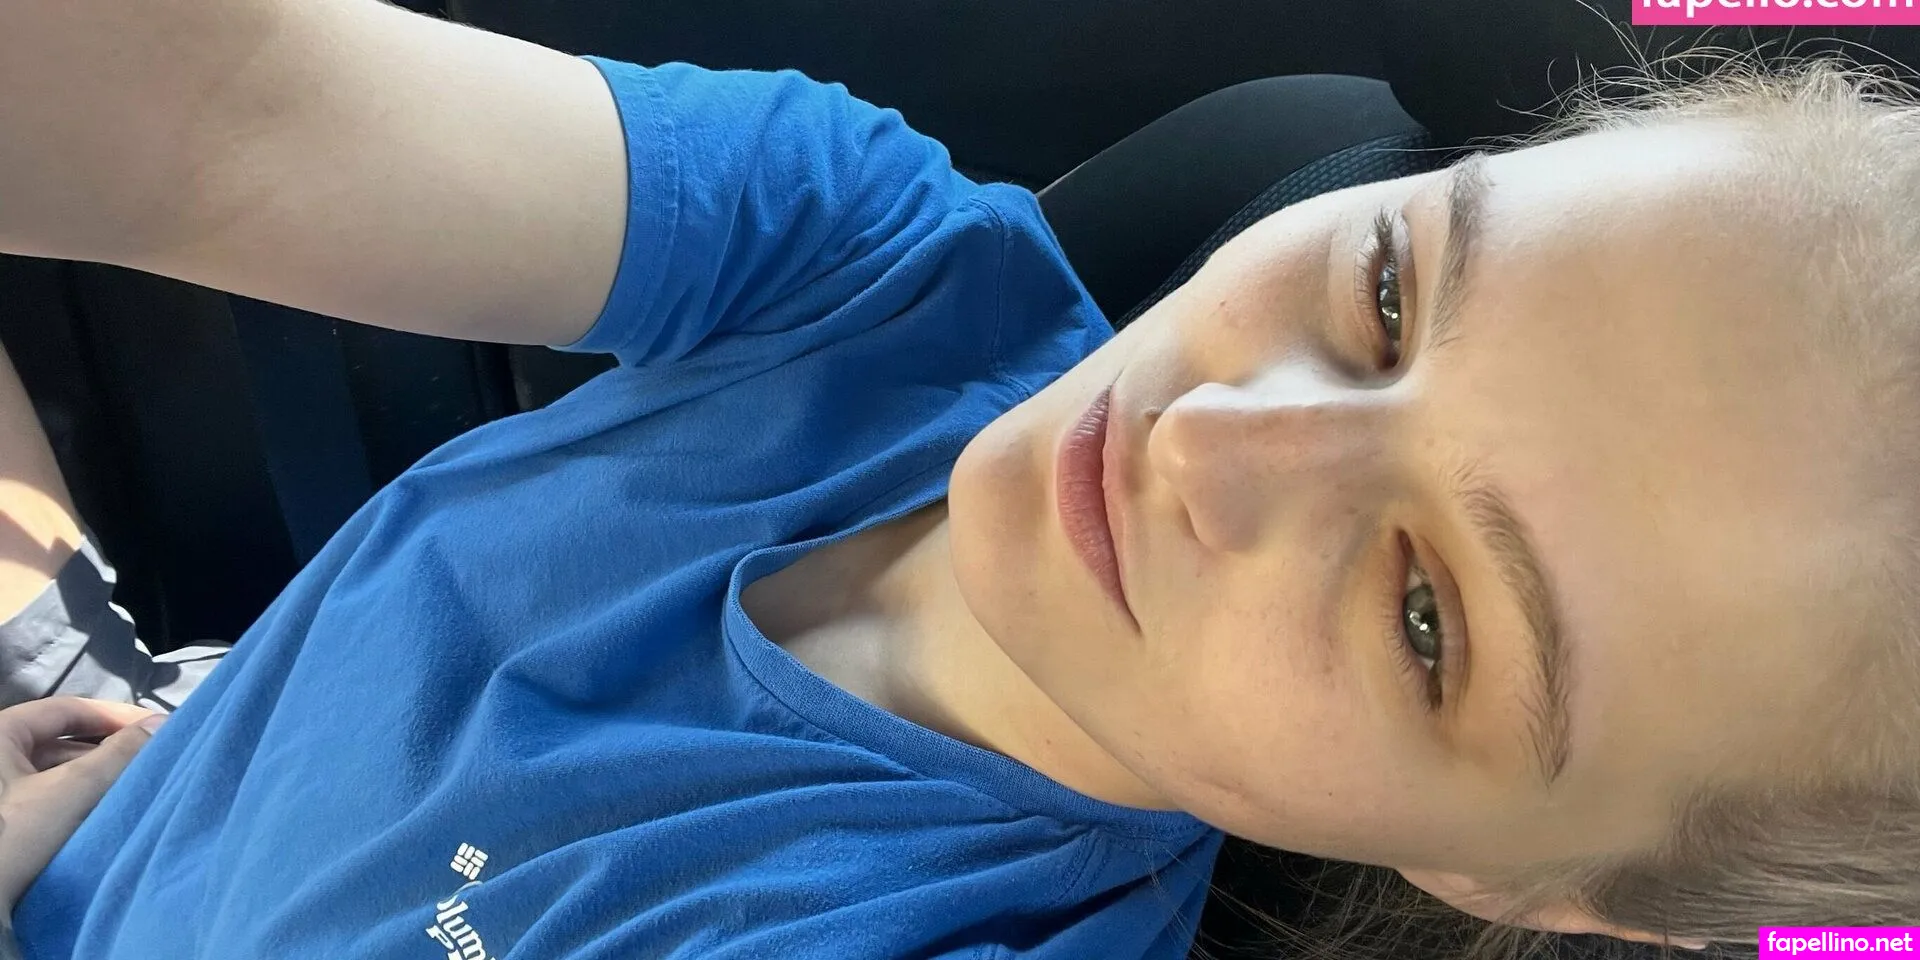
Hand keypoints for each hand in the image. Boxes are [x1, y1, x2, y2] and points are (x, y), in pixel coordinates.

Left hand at [0, 697, 163, 909]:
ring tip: (134, 790)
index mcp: (0, 733)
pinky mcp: (5, 821)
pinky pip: (46, 797)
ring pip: (56, 771)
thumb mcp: (72, 791)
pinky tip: (104, 813)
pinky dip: (76, 800)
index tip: (156, 731)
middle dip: (109, 751)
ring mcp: (0, 790)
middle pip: (63, 741)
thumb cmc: (13, 836)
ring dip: (96, 777)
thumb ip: (120, 754)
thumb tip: (164, 724)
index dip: (115, 716)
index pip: (68, 709)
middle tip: (150, 763)